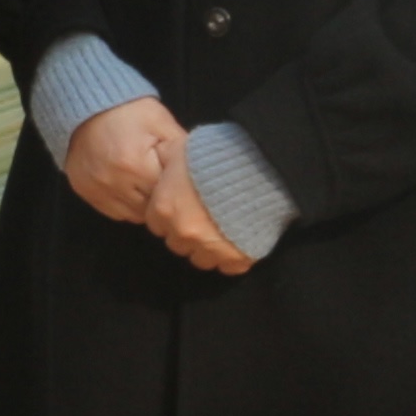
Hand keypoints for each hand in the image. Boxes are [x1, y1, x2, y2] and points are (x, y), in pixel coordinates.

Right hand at [62, 96, 183, 223]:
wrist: (88, 105)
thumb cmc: (131, 113)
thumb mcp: (163, 124)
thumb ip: (182, 150)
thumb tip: (203, 173)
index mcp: (136, 166)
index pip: (167, 197)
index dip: (175, 191)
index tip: (177, 182)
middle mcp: (113, 182)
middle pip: (150, 210)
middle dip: (160, 199)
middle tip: (162, 182)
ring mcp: (96, 189)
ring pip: (132, 215)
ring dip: (143, 205)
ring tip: (146, 184)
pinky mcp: (84, 192)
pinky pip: (113, 213)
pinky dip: (124, 205)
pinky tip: (129, 188)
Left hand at [145, 149, 251, 276]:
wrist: (259, 170)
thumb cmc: (215, 156)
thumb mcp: (180, 149)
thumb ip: (165, 161)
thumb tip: (159, 159)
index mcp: (164, 209)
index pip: (156, 225)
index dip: (171, 216)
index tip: (183, 209)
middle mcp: (182, 232)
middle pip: (177, 244)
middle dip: (187, 233)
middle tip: (204, 218)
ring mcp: (209, 248)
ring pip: (200, 259)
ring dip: (207, 248)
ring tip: (222, 231)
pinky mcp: (236, 258)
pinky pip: (228, 267)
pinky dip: (232, 257)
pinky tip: (239, 241)